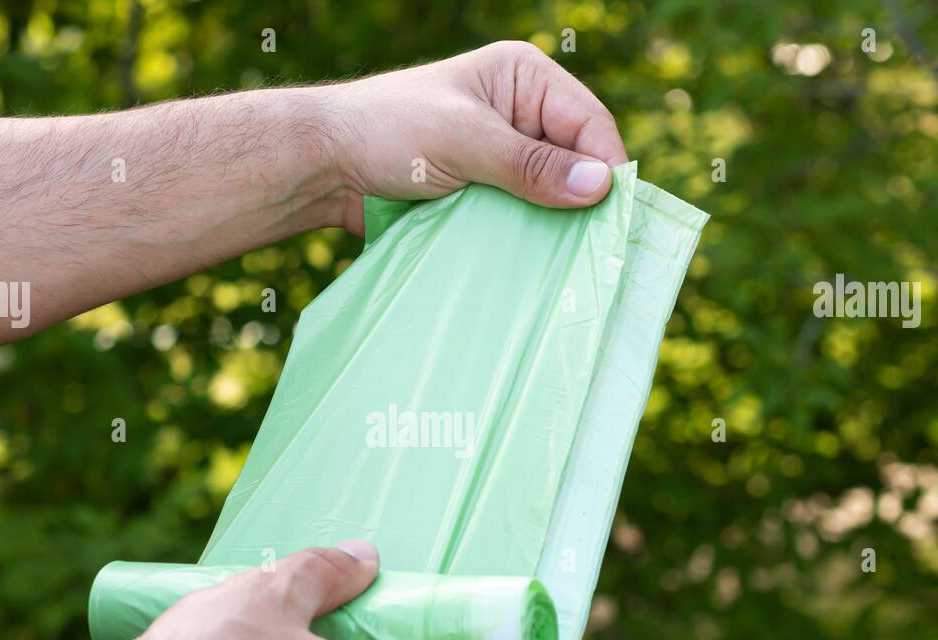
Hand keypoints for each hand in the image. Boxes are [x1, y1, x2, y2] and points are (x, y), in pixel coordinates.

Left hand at [325, 41, 629, 233]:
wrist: (325, 166)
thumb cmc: (388, 132)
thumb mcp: (464, 142)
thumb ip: (530, 165)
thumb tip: (599, 186)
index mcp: (524, 78)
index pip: (589, 123)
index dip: (606, 169)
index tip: (612, 219)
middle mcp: (521, 113)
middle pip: (576, 162)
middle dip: (580, 202)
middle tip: (593, 251)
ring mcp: (503, 156)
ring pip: (550, 195)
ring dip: (552, 225)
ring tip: (563, 262)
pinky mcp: (485, 192)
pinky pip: (522, 216)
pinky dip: (526, 237)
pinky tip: (533, 263)